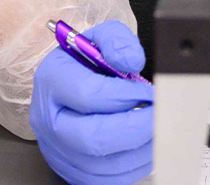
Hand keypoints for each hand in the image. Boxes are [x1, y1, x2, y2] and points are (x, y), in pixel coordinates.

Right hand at [30, 22, 151, 184]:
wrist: (68, 89)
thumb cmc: (85, 66)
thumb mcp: (98, 39)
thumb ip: (117, 41)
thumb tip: (131, 62)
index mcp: (52, 80)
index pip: (88, 95)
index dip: (125, 96)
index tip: (149, 92)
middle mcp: (49, 119)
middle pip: (92, 138)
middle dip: (136, 128)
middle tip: (160, 115)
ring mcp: (59, 150)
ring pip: (102, 164)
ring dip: (140, 148)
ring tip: (158, 128)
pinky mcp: (72, 171)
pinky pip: (107, 179)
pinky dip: (134, 165)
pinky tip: (147, 146)